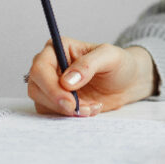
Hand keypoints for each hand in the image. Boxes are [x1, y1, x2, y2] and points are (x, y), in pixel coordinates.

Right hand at [26, 37, 156, 116]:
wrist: (127, 81)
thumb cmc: (119, 63)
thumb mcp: (110, 57)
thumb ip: (89, 64)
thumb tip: (66, 81)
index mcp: (59, 48)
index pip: (40, 68)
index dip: (51, 87)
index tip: (70, 101)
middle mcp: (50, 66)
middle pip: (36, 88)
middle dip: (58, 103)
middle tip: (79, 110)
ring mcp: (51, 85)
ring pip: (43, 103)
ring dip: (67, 111)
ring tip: (91, 107)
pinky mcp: (56, 101)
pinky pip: (53, 113)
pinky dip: (71, 116)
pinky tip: (90, 109)